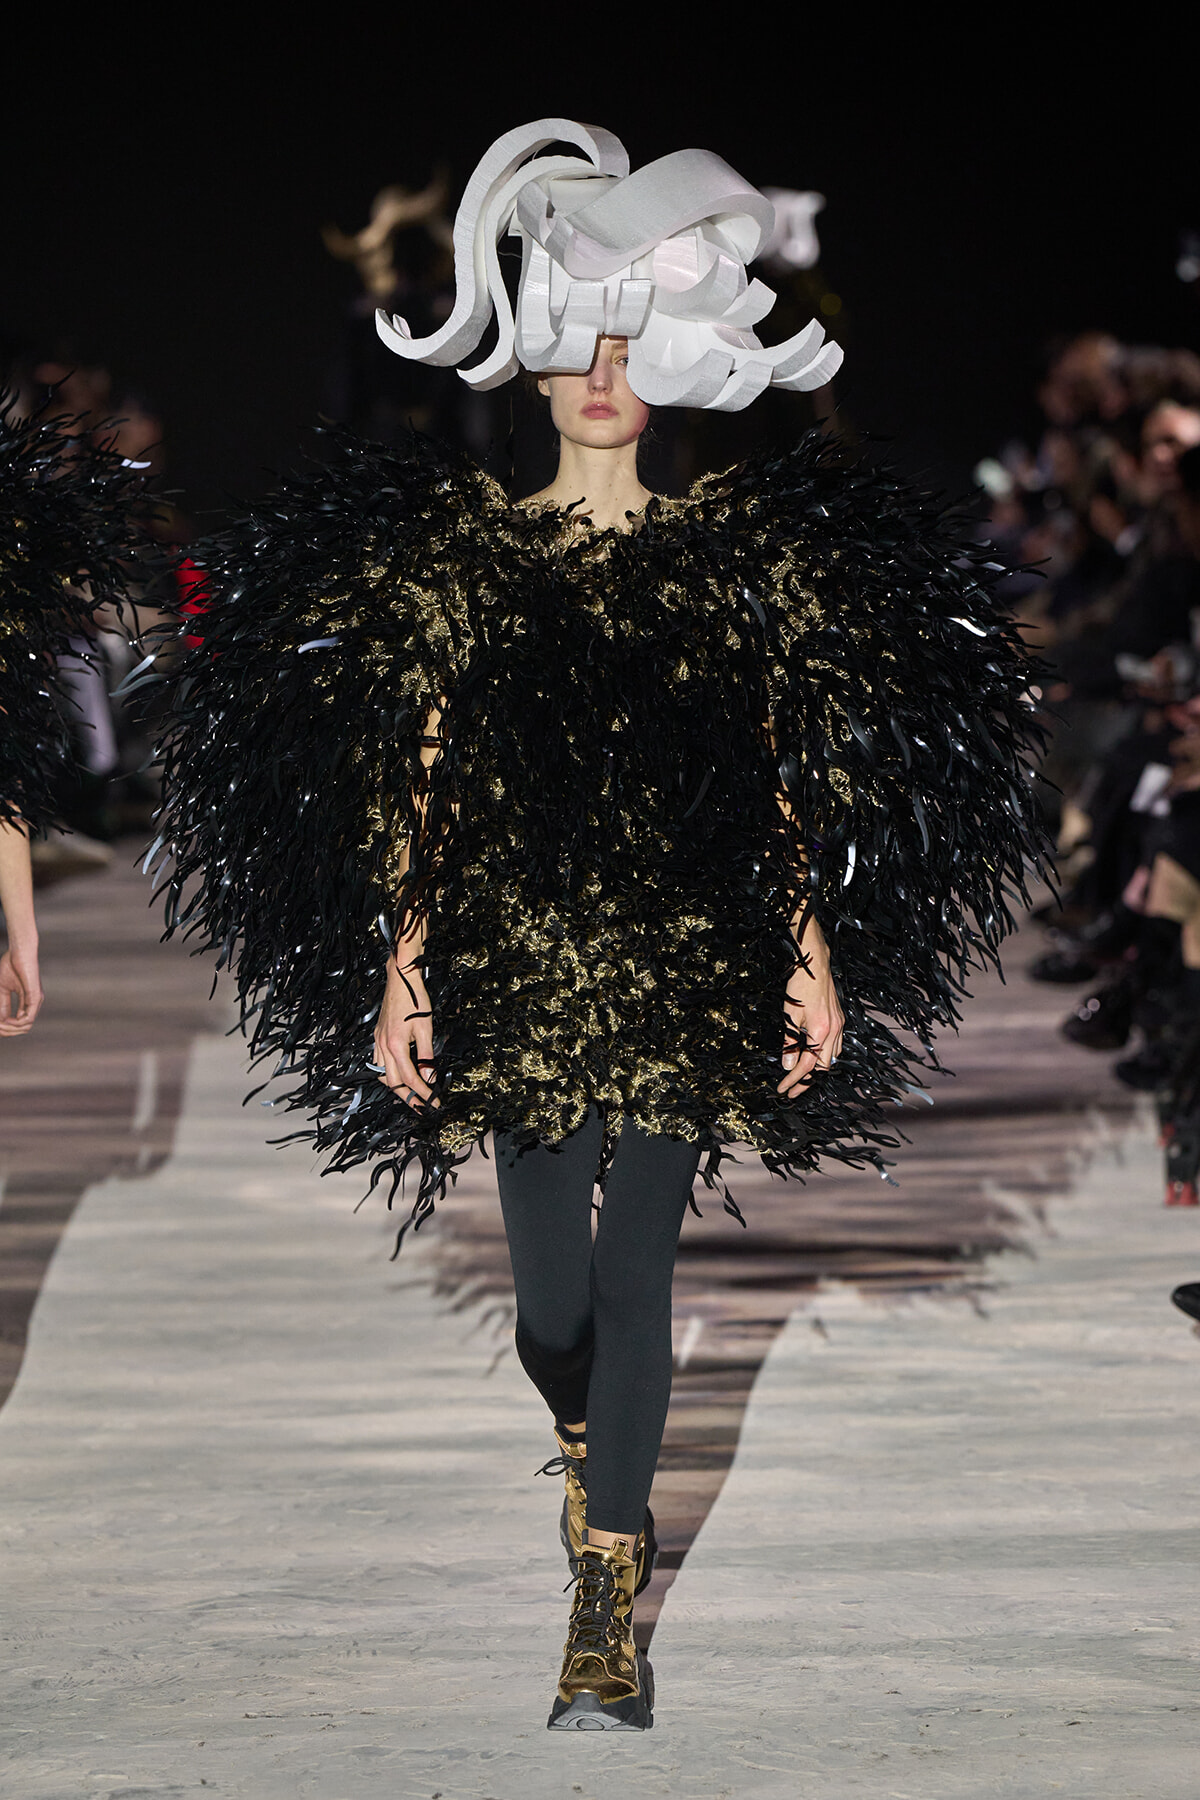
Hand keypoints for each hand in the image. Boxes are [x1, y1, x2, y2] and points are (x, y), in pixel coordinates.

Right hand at [0, 944, 42, 1034]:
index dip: (5, 1027)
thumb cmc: (11, 965)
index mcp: (27, 1001)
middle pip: (23, 1027)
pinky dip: (16, 1023)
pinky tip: (6, 1020)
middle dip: (7, 1031)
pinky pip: (28, 1018)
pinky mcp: (35, 997)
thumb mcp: (2, 989)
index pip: (19, 1022)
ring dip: (10, 1028)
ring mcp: (36, 1000)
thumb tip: (0, 1020)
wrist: (20, 951)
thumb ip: (2, 1004)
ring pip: (25, 1025)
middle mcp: (33, 1003)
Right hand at [373, 958, 437, 1105]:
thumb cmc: (415, 1000)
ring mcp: (378, 1042)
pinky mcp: (378, 1036)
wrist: (400, 980)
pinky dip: (388, 1073)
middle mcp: (383, 1046)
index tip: (434, 1103)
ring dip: (396, 1087)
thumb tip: (429, 1077)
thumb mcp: (426, 1028)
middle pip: (393, 1083)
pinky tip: (397, 1074)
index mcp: (395, 1046)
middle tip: (423, 1106)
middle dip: (408, 1097)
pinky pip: (378, 1062)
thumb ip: (426, 1055)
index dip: (423, 1094)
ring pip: (382, 1075)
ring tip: (411, 1094)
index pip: (410, 1079)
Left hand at [778, 948, 843, 1097]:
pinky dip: (824, 1055)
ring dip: (817, 1069)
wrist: (815, 962)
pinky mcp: (840, 1019)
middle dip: (808, 1081)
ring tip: (801, 1076)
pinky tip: (814, 1055)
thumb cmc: (800, 985)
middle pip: (823, 1067)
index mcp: (821, 1031)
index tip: (784, 1090)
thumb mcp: (789, 1015)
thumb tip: (787, 1064)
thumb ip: (790, 1042)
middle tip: (793, 1089)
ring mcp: (839, 1025)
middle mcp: (834, 1031)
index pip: (806, 1066)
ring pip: (831, 1057)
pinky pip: (836, 1045)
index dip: (794, 1080)